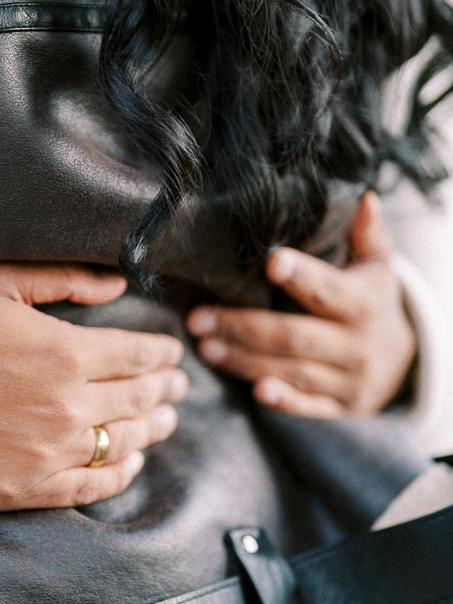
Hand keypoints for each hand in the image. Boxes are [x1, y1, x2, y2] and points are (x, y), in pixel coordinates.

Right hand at [0, 262, 187, 510]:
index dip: (162, 353)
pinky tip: (130, 463)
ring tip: (164, 420)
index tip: (172, 351)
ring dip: (152, 430)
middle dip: (165, 389)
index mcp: (64, 352)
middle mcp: (66, 407)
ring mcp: (48, 454)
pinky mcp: (24, 490)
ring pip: (122, 443)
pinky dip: (119, 475)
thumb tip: (119, 284)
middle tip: (178, 385)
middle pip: (138, 400)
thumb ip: (64, 279)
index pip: (137, 355)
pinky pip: (90, 487)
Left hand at [186, 191, 416, 418]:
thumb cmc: (372, 299)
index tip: (270, 262)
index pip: (327, 289)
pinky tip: (254, 390)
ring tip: (205, 348)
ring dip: (245, 361)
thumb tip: (363, 197)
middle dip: (243, 327)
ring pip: (293, 371)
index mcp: (362, 303)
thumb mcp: (376, 266)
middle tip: (198, 319)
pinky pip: (309, 406)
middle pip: (294, 336)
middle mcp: (356, 344)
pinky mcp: (339, 406)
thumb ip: (367, 233)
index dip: (301, 276)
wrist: (403, 361)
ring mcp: (348, 379)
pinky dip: (284, 401)